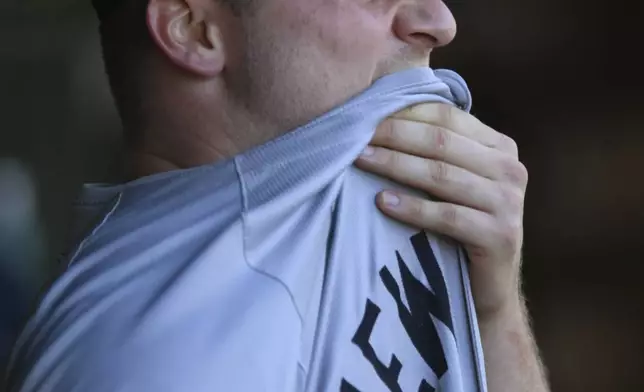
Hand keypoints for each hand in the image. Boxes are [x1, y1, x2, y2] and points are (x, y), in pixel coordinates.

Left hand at [355, 103, 527, 319]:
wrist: (488, 288)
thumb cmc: (461, 228)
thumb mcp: (455, 182)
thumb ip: (437, 151)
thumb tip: (380, 117)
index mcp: (500, 147)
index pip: (447, 116)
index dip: (404, 113)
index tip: (366, 113)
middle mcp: (510, 169)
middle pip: (441, 142)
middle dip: (393, 136)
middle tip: (354, 135)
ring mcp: (508, 202)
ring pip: (441, 175)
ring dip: (395, 166)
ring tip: (361, 160)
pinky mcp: (500, 235)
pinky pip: (447, 216)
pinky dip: (412, 208)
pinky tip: (382, 202)